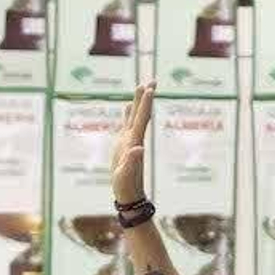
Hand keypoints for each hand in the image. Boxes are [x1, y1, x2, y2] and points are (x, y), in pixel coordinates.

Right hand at [111, 82, 153, 204]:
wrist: (129, 194)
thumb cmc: (126, 186)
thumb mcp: (126, 175)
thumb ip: (132, 162)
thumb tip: (138, 148)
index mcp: (134, 142)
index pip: (141, 119)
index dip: (145, 104)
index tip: (149, 88)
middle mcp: (134, 139)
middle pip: (140, 114)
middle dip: (145, 97)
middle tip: (152, 80)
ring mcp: (129, 141)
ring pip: (133, 117)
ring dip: (137, 102)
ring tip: (140, 86)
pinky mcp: (123, 146)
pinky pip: (125, 126)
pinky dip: (126, 115)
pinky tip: (126, 108)